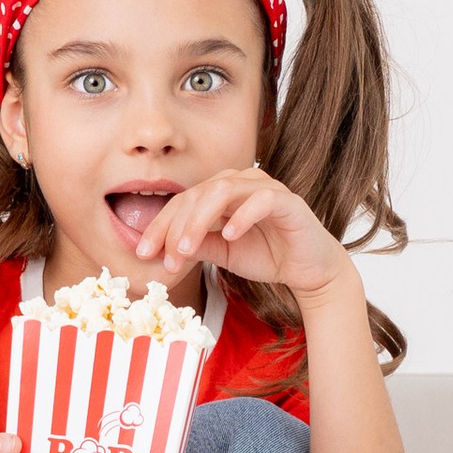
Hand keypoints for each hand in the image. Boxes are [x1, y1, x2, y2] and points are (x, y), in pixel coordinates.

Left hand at [129, 167, 356, 301]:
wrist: (309, 270)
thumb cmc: (267, 254)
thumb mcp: (221, 253)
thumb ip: (195, 245)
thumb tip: (160, 249)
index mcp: (221, 192)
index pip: (183, 202)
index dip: (160, 226)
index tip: (143, 253)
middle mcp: (240, 182)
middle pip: (197, 194)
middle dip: (176, 227)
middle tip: (166, 257)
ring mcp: (264, 188)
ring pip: (222, 191)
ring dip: (199, 220)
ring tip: (188, 249)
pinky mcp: (287, 201)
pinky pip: (260, 200)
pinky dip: (241, 216)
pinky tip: (229, 235)